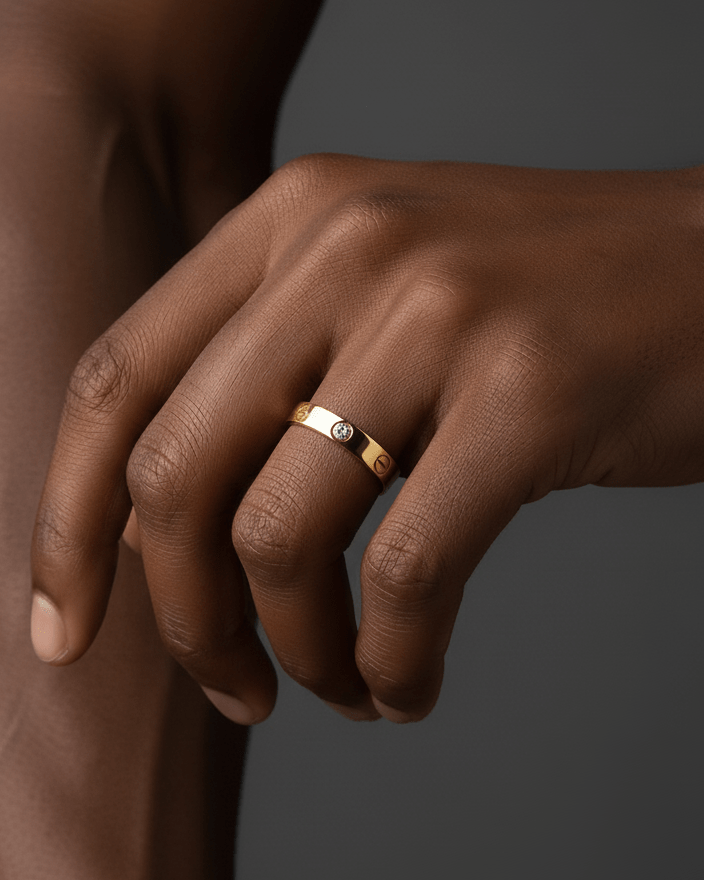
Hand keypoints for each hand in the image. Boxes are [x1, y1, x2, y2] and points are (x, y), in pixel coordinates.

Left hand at [31, 154, 703, 723]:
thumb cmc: (533, 300)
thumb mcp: (374, 293)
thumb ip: (263, 375)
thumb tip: (150, 525)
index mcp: (289, 220)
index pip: (116, 383)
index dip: (63, 522)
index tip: (67, 627)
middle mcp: (348, 249)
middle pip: (175, 476)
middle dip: (184, 620)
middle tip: (230, 689)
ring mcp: (440, 316)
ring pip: (279, 537)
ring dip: (294, 650)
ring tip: (335, 685)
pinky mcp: (530, 394)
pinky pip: (412, 574)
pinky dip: (394, 660)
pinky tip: (407, 685)